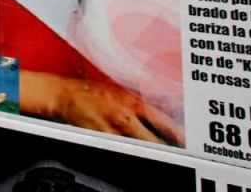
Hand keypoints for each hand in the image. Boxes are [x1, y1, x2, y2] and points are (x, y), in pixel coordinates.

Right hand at [22, 71, 183, 145]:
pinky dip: (127, 155)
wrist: (64, 94)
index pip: (164, 122)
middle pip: (153, 141)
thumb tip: (162, 115)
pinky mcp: (99, 139)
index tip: (187, 143)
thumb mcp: (122, 90)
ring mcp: (112, 130)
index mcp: (134, 102)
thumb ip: (142, 103)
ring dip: (148, 153)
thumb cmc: (92, 91)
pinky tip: (133, 158)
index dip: (178, 135)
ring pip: (137, 149)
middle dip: (165, 150)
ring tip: (158, 160)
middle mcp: (125, 117)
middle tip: (176, 156)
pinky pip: (118, 151)